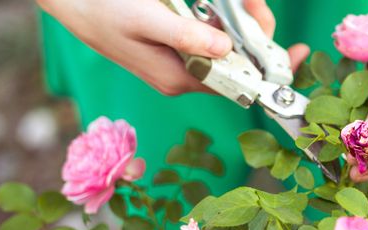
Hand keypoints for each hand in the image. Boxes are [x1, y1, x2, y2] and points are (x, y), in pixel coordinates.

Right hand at [38, 0, 309, 95]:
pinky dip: (222, 15)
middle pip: (240, 60)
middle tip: (252, 2)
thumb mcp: (145, 20)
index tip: (296, 51)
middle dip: (255, 31)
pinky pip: (212, 33)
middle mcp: (187, 74)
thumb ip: (186, 37)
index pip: (239, 84)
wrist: (71, 1)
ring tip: (240, 0)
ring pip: (229, 44)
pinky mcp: (178, 42)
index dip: (270, 68)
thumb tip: (228, 50)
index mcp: (181, 79)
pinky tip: (224, 4)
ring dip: (239, 19)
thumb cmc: (103, 11)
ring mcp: (183, 59)